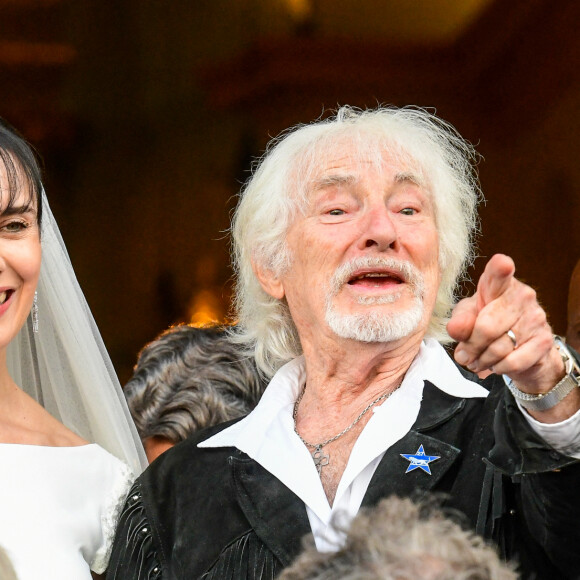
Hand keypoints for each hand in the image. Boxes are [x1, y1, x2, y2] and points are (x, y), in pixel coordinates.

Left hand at [447, 254, 572, 419]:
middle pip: (487, 326)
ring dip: (482, 360)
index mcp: (499, 284)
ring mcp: (536, 317)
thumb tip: (454, 328)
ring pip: (499, 347)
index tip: (502, 264)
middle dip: (471, 346)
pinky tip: (495, 365)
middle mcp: (522, 296)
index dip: (500, 268)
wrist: (521, 350)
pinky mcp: (544, 340)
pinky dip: (498, 367)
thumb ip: (460, 321)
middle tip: (464, 355)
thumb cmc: (489, 323)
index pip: (499, 272)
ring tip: (477, 361)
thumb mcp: (467, 318)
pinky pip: (513, 361)